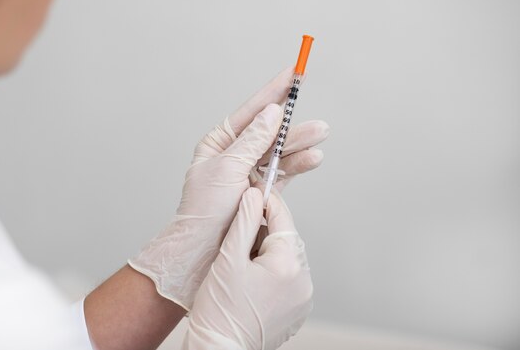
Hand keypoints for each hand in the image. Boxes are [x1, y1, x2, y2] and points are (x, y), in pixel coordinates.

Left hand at [128, 67, 327, 309]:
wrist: (201, 251)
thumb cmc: (204, 210)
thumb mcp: (227, 169)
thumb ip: (253, 141)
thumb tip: (272, 112)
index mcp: (219, 142)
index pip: (251, 111)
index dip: (273, 91)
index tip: (292, 72)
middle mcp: (235, 155)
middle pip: (270, 132)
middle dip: (293, 124)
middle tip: (316, 117)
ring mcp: (250, 174)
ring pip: (280, 152)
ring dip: (299, 144)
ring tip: (320, 135)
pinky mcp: (262, 192)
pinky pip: (284, 174)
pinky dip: (297, 165)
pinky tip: (312, 158)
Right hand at [183, 188, 312, 349]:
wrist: (219, 349)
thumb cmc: (219, 310)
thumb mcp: (228, 258)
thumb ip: (244, 221)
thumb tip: (254, 195)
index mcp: (287, 264)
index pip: (282, 218)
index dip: (267, 200)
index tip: (255, 189)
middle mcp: (303, 281)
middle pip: (286, 238)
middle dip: (264, 230)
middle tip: (239, 232)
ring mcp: (303, 297)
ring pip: (287, 257)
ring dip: (268, 251)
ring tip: (241, 260)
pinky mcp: (298, 309)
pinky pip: (289, 278)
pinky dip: (273, 270)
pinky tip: (251, 278)